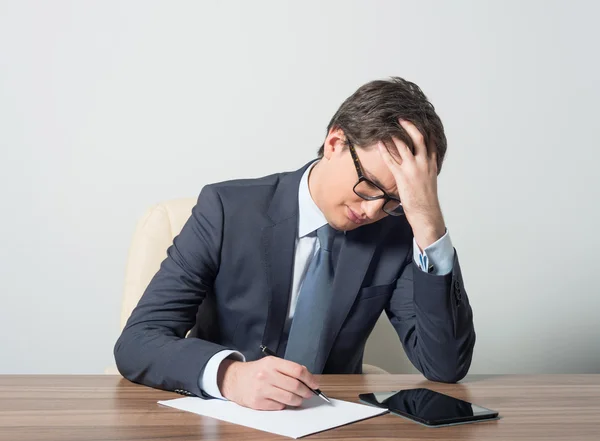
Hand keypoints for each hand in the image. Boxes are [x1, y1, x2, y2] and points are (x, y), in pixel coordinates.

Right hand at [217, 356, 318, 409]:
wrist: (234, 379)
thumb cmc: (256, 372)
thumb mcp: (270, 363)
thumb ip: (288, 368)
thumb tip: (307, 378)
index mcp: (272, 362)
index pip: (297, 370)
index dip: (310, 379)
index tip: (315, 384)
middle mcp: (266, 375)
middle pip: (295, 386)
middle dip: (306, 392)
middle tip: (308, 393)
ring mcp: (261, 389)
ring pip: (289, 399)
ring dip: (298, 401)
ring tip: (298, 399)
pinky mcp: (258, 402)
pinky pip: (279, 406)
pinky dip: (284, 405)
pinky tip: (281, 400)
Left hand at [378, 119, 445, 249]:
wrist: (426, 212)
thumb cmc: (426, 198)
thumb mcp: (430, 179)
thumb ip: (426, 168)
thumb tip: (421, 163)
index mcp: (431, 163)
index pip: (430, 140)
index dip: (424, 128)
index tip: (418, 120)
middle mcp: (423, 163)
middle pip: (418, 138)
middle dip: (409, 126)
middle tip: (400, 118)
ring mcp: (413, 169)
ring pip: (403, 146)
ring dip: (394, 135)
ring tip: (386, 127)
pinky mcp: (402, 176)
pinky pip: (391, 160)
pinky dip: (384, 150)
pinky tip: (379, 144)